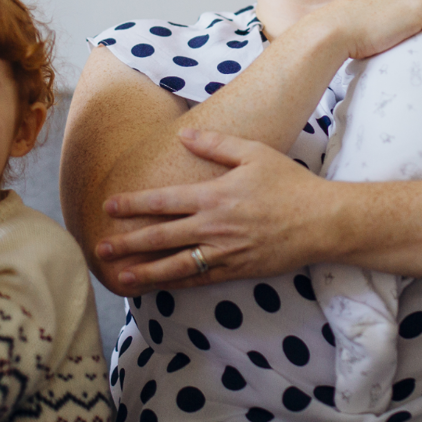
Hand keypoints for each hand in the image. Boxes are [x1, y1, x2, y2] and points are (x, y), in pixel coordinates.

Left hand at [97, 128, 330, 291]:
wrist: (321, 221)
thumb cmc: (288, 183)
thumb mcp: (254, 153)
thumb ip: (216, 144)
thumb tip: (184, 135)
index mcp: (214, 196)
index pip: (163, 202)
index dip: (133, 204)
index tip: (109, 207)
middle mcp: (214, 227)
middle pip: (161, 237)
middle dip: (128, 242)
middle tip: (100, 248)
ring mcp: (225, 252)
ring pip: (176, 264)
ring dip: (145, 270)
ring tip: (120, 276)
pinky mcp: (237, 270)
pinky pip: (201, 278)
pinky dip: (177, 283)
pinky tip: (159, 286)